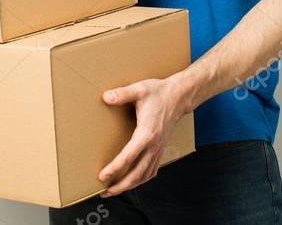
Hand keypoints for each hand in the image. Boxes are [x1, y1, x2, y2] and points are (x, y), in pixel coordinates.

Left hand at [97, 76, 190, 196]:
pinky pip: (152, 170)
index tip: (102, 177)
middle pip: (137, 174)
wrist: (179, 96)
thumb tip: (106, 97)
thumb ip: (122, 94)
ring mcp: (159, 149)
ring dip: (130, 185)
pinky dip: (141, 179)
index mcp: (147, 133)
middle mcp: (154, 145)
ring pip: (145, 175)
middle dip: (121, 186)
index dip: (115, 168)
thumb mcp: (139, 90)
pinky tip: (133, 181)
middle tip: (105, 192)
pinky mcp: (160, 149)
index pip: (129, 157)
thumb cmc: (159, 92)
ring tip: (114, 190)